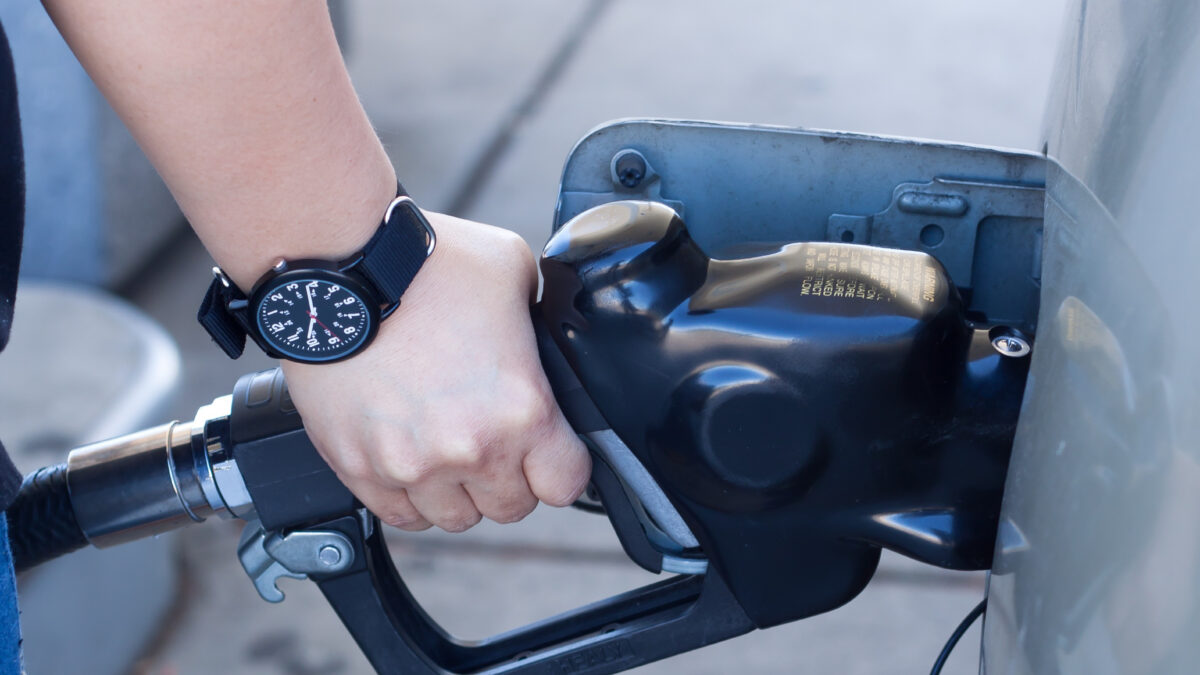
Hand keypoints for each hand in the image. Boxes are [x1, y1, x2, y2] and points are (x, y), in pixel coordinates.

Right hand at [280, 211, 590, 531]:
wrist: (340, 266)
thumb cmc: (425, 262)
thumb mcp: (514, 272)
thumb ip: (538, 316)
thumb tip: (540, 333)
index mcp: (522, 408)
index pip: (566, 484)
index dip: (563, 465)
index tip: (551, 451)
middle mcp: (470, 448)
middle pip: (511, 507)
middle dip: (510, 478)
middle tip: (494, 439)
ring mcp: (410, 464)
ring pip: (455, 518)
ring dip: (459, 491)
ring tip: (449, 449)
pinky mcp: (358, 467)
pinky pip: (398, 515)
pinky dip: (410, 496)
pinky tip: (413, 460)